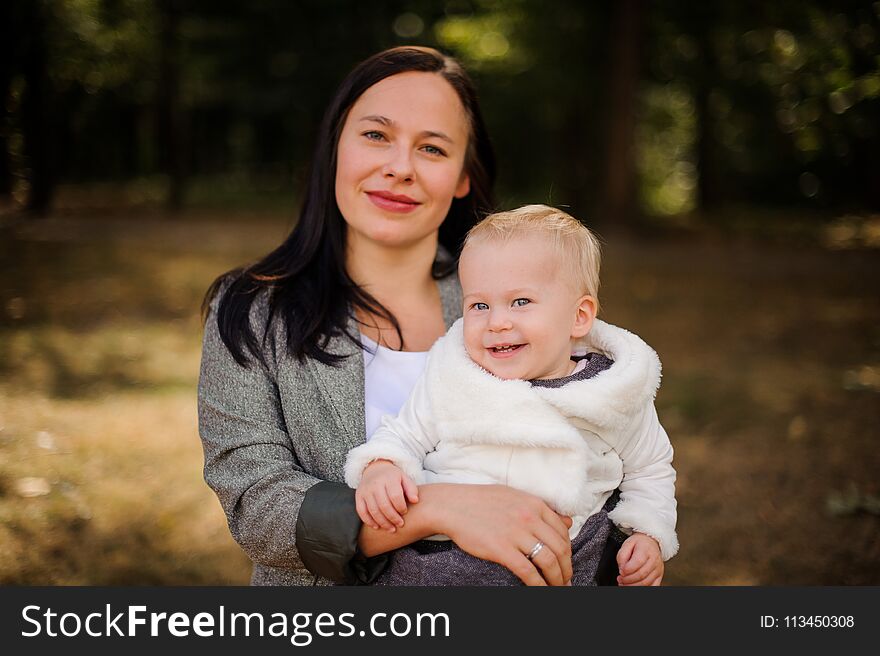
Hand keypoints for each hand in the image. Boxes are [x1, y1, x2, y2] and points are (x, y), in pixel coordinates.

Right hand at [355, 460, 418, 531]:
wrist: (374, 468)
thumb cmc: (393, 477)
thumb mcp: (404, 478)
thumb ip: (411, 489)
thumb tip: (415, 501)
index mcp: (389, 478)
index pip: (395, 496)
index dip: (401, 507)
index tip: (405, 512)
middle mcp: (375, 484)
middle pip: (384, 505)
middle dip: (393, 518)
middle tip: (400, 524)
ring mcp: (365, 490)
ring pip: (373, 510)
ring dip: (383, 522)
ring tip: (391, 529)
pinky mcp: (358, 496)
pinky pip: (361, 511)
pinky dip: (369, 521)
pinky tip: (377, 527)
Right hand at [434, 484, 573, 586]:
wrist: (452, 505)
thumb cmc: (480, 501)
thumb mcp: (515, 497)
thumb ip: (541, 509)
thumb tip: (568, 521)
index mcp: (535, 504)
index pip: (563, 531)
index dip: (568, 551)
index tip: (565, 562)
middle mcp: (529, 518)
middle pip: (560, 548)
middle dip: (567, 568)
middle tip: (566, 580)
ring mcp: (516, 533)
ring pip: (549, 561)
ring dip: (557, 579)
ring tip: (557, 588)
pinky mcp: (502, 549)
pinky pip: (528, 571)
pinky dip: (539, 585)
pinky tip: (541, 591)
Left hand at [616, 532, 662, 585]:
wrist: (651, 543)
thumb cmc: (639, 544)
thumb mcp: (627, 544)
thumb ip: (622, 556)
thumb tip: (622, 569)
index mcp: (646, 550)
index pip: (638, 562)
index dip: (627, 569)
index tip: (620, 571)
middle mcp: (654, 560)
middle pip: (641, 574)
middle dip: (628, 579)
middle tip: (620, 579)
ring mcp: (658, 569)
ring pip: (646, 583)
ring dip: (633, 586)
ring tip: (624, 583)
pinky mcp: (659, 576)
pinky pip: (652, 586)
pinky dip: (641, 588)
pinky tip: (633, 586)